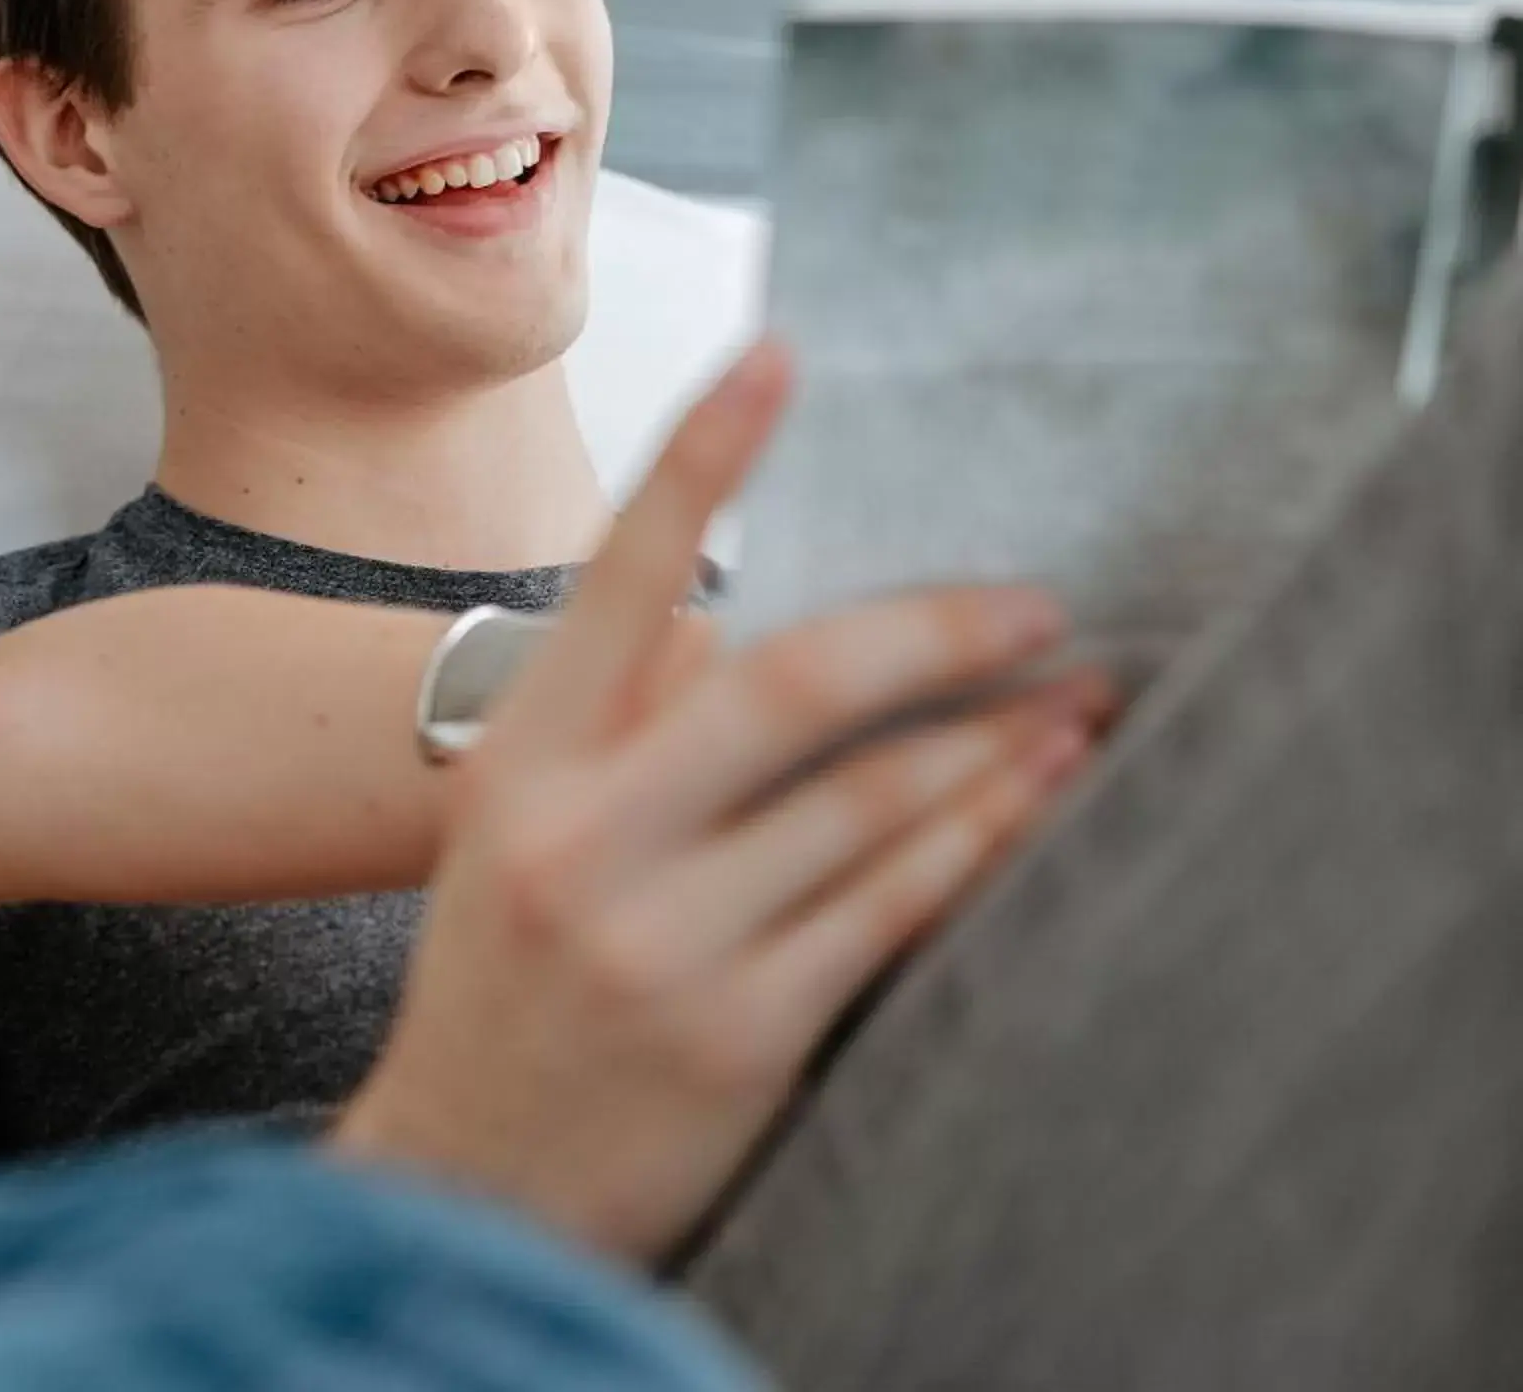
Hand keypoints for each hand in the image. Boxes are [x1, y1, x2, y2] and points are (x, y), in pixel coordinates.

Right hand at [332, 341, 1113, 1262]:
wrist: (460, 1183)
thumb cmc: (502, 985)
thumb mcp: (514, 836)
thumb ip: (614, 730)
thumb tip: (750, 629)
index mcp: (521, 763)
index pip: (621, 579)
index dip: (703, 460)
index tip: (778, 355)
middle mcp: (583, 838)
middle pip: (791, 683)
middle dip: (936, 626)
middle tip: (1034, 600)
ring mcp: (660, 939)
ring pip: (868, 800)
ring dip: (996, 741)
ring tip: (1077, 701)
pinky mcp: (736, 1032)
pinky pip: (889, 913)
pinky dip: (977, 843)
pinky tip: (1034, 803)